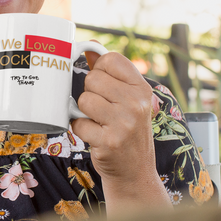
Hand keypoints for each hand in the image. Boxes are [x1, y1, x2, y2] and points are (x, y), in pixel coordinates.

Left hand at [71, 45, 169, 213]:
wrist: (135, 173)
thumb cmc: (127, 131)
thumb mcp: (129, 100)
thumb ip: (111, 74)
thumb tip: (90, 47)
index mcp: (142, 89)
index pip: (111, 59)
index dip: (100, 69)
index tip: (104, 84)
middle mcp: (136, 104)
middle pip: (92, 79)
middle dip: (90, 93)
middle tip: (102, 109)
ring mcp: (123, 123)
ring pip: (83, 100)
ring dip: (85, 113)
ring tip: (99, 122)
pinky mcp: (108, 141)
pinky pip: (78, 123)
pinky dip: (81, 130)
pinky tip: (95, 136)